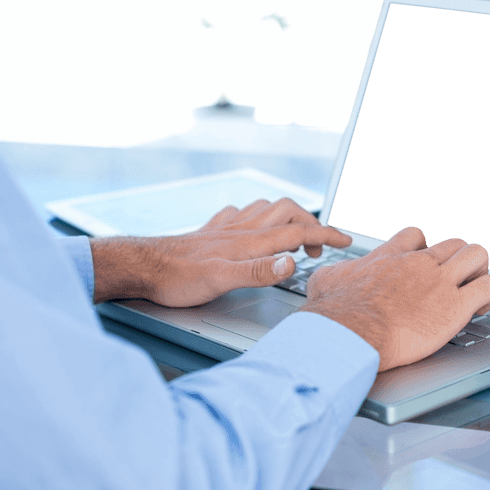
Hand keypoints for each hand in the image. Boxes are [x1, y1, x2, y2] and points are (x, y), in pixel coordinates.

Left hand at [90, 198, 350, 305]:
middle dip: (310, 223)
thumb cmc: (179, 278)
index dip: (325, 235)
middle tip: (319, 246)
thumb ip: (259, 272)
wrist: (144, 266)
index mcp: (251, 242)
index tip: (345, 240)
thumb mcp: (222, 281)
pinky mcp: (210, 231)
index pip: (298, 232)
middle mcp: (241, 230)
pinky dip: (255, 215)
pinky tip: (251, 224)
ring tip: (293, 232)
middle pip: (287, 212)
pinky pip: (239, 213)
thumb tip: (291, 264)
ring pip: (265, 208)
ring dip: (286, 215)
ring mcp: (225, 228)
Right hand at [300, 227, 489, 371]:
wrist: (350, 333)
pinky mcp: (455, 306)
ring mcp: (440, 282)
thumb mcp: (326, 281)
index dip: (424, 249)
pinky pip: (489, 287)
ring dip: (480, 270)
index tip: (422, 266)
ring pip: (478, 255)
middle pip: (454, 243)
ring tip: (475, 289)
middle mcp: (418, 263)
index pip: (416, 236)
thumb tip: (328, 277)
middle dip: (458, 260)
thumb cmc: (334, 313)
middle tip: (455, 281)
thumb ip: (336, 274)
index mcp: (390, 256)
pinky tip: (483, 307)